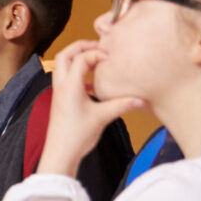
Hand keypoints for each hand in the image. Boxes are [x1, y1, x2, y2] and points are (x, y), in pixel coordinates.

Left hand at [37, 43, 144, 176]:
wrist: (60, 153)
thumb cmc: (77, 135)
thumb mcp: (102, 117)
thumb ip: (121, 105)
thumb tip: (141, 99)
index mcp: (70, 85)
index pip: (81, 58)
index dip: (96, 53)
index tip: (111, 58)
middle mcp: (61, 85)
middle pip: (65, 55)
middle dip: (80, 47)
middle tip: (99, 47)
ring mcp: (59, 93)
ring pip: (63, 66)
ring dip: (78, 60)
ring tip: (97, 61)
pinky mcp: (60, 101)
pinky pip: (66, 79)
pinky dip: (78, 75)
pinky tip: (93, 85)